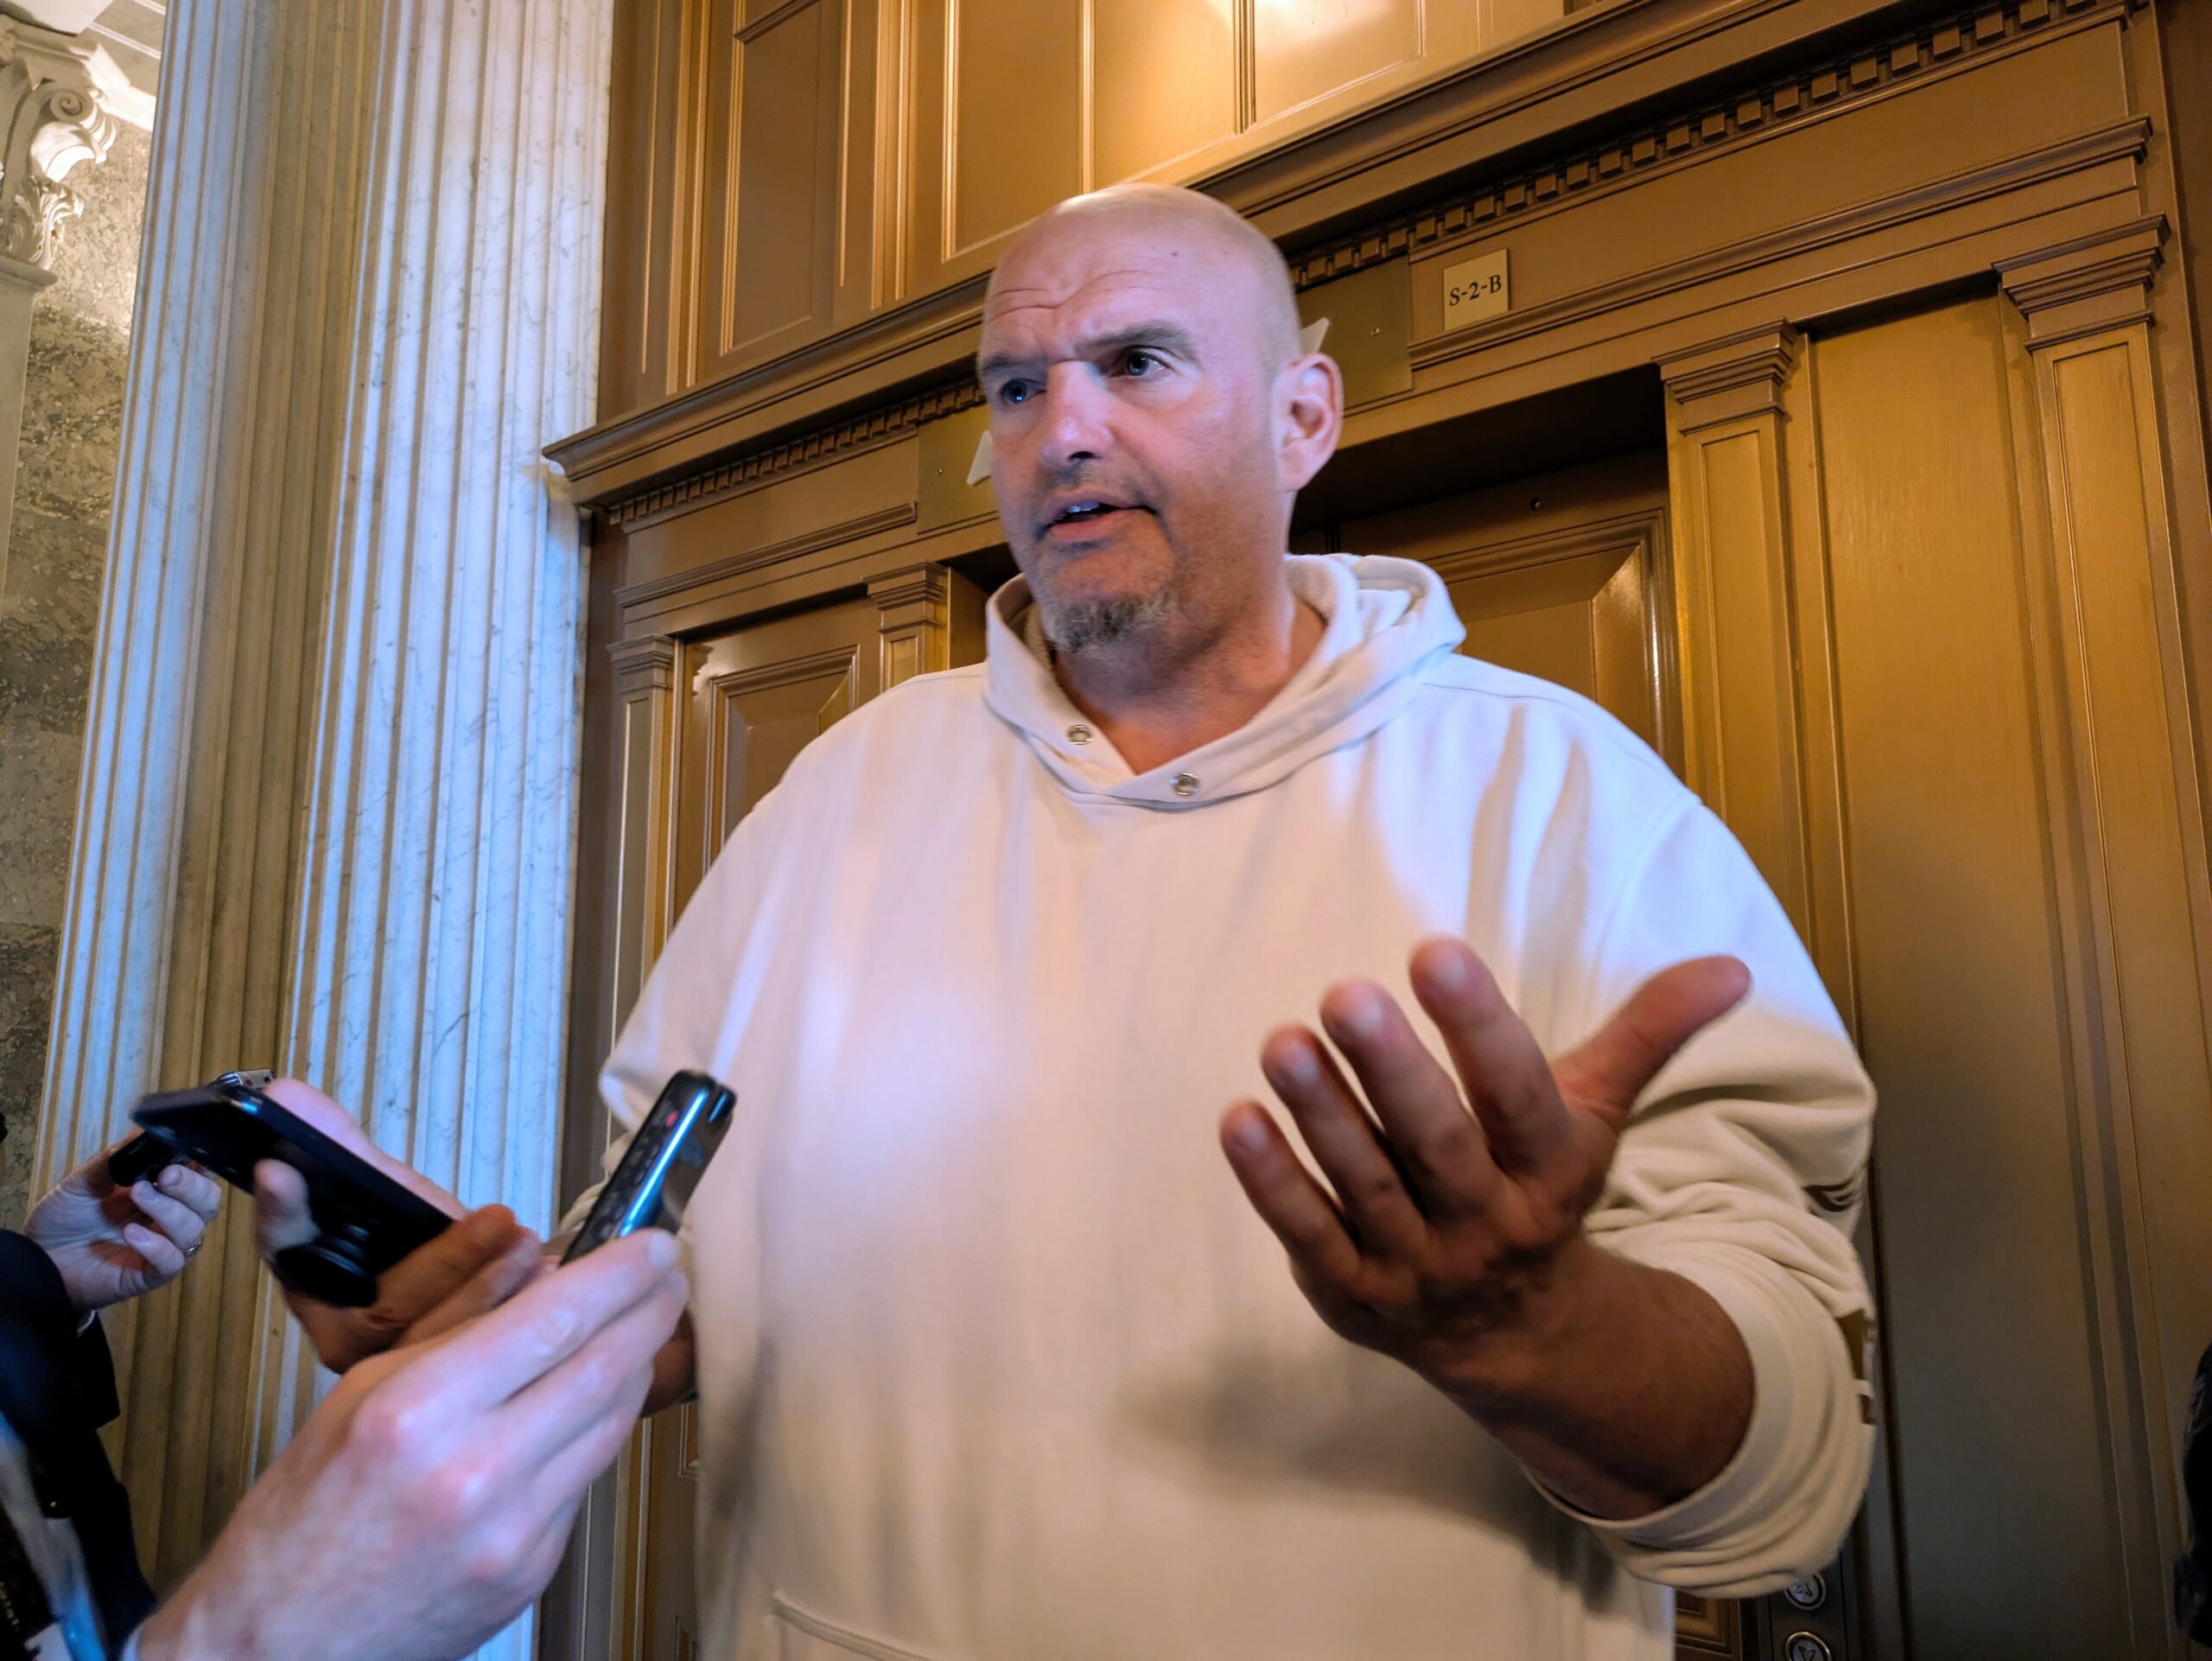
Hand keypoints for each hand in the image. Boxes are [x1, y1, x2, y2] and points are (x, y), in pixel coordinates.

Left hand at [23, 1144, 222, 1314]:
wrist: (39, 1258)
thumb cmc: (65, 1217)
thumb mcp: (84, 1180)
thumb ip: (116, 1158)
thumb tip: (144, 1131)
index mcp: (161, 1190)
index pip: (201, 1175)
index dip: (204, 1165)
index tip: (190, 1154)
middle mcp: (169, 1217)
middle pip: (208, 1201)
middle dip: (191, 1186)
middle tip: (164, 1176)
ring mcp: (162, 1245)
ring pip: (194, 1230)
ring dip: (170, 1211)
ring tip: (137, 1196)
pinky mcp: (150, 1274)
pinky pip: (172, 1261)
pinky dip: (157, 1245)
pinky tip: (131, 1234)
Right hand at [134, 1230, 686, 1660]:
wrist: (284, 1642)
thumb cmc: (308, 1514)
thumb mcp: (361, 1392)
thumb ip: (460, 1326)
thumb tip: (541, 1266)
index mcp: (421, 1411)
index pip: (555, 1319)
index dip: (620, 1272)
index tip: (654, 1243)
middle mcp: (476, 1470)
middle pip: (604, 1367)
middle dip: (651, 1311)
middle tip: (668, 1278)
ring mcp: (513, 1529)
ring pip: (611, 1423)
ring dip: (637, 1367)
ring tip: (642, 1329)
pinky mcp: (533, 1569)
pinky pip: (586, 1481)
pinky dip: (595, 1434)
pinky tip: (588, 1406)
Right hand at [252, 1080, 546, 1370]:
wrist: (463, 1287)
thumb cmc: (410, 1238)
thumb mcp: (378, 1188)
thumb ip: (339, 1145)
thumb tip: (285, 1093)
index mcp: (310, 1282)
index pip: (284, 1247)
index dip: (282, 1212)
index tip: (281, 1170)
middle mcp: (344, 1333)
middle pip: (384, 1306)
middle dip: (445, 1262)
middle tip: (498, 1220)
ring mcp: (395, 1365)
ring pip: (439, 1335)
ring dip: (491, 1286)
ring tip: (529, 1244)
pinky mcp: (447, 1379)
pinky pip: (481, 1355)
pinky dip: (519, 1311)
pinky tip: (549, 1278)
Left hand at [1221, 938, 1749, 1395]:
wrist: (1516, 1334)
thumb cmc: (1540, 1188)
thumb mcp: (1597, 1113)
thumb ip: (1649, 1033)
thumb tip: (1731, 966)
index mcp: (1548, 1168)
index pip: (1516, 1091)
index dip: (1478, 1025)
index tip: (1436, 951)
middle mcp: (1485, 1221)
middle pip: (1437, 1142)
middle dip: (1392, 1070)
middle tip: (1343, 991)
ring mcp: (1416, 1264)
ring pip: (1365, 1186)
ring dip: (1321, 1115)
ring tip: (1282, 1040)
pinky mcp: (1352, 1293)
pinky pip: (1309, 1236)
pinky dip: (1272, 1183)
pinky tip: (1238, 1118)